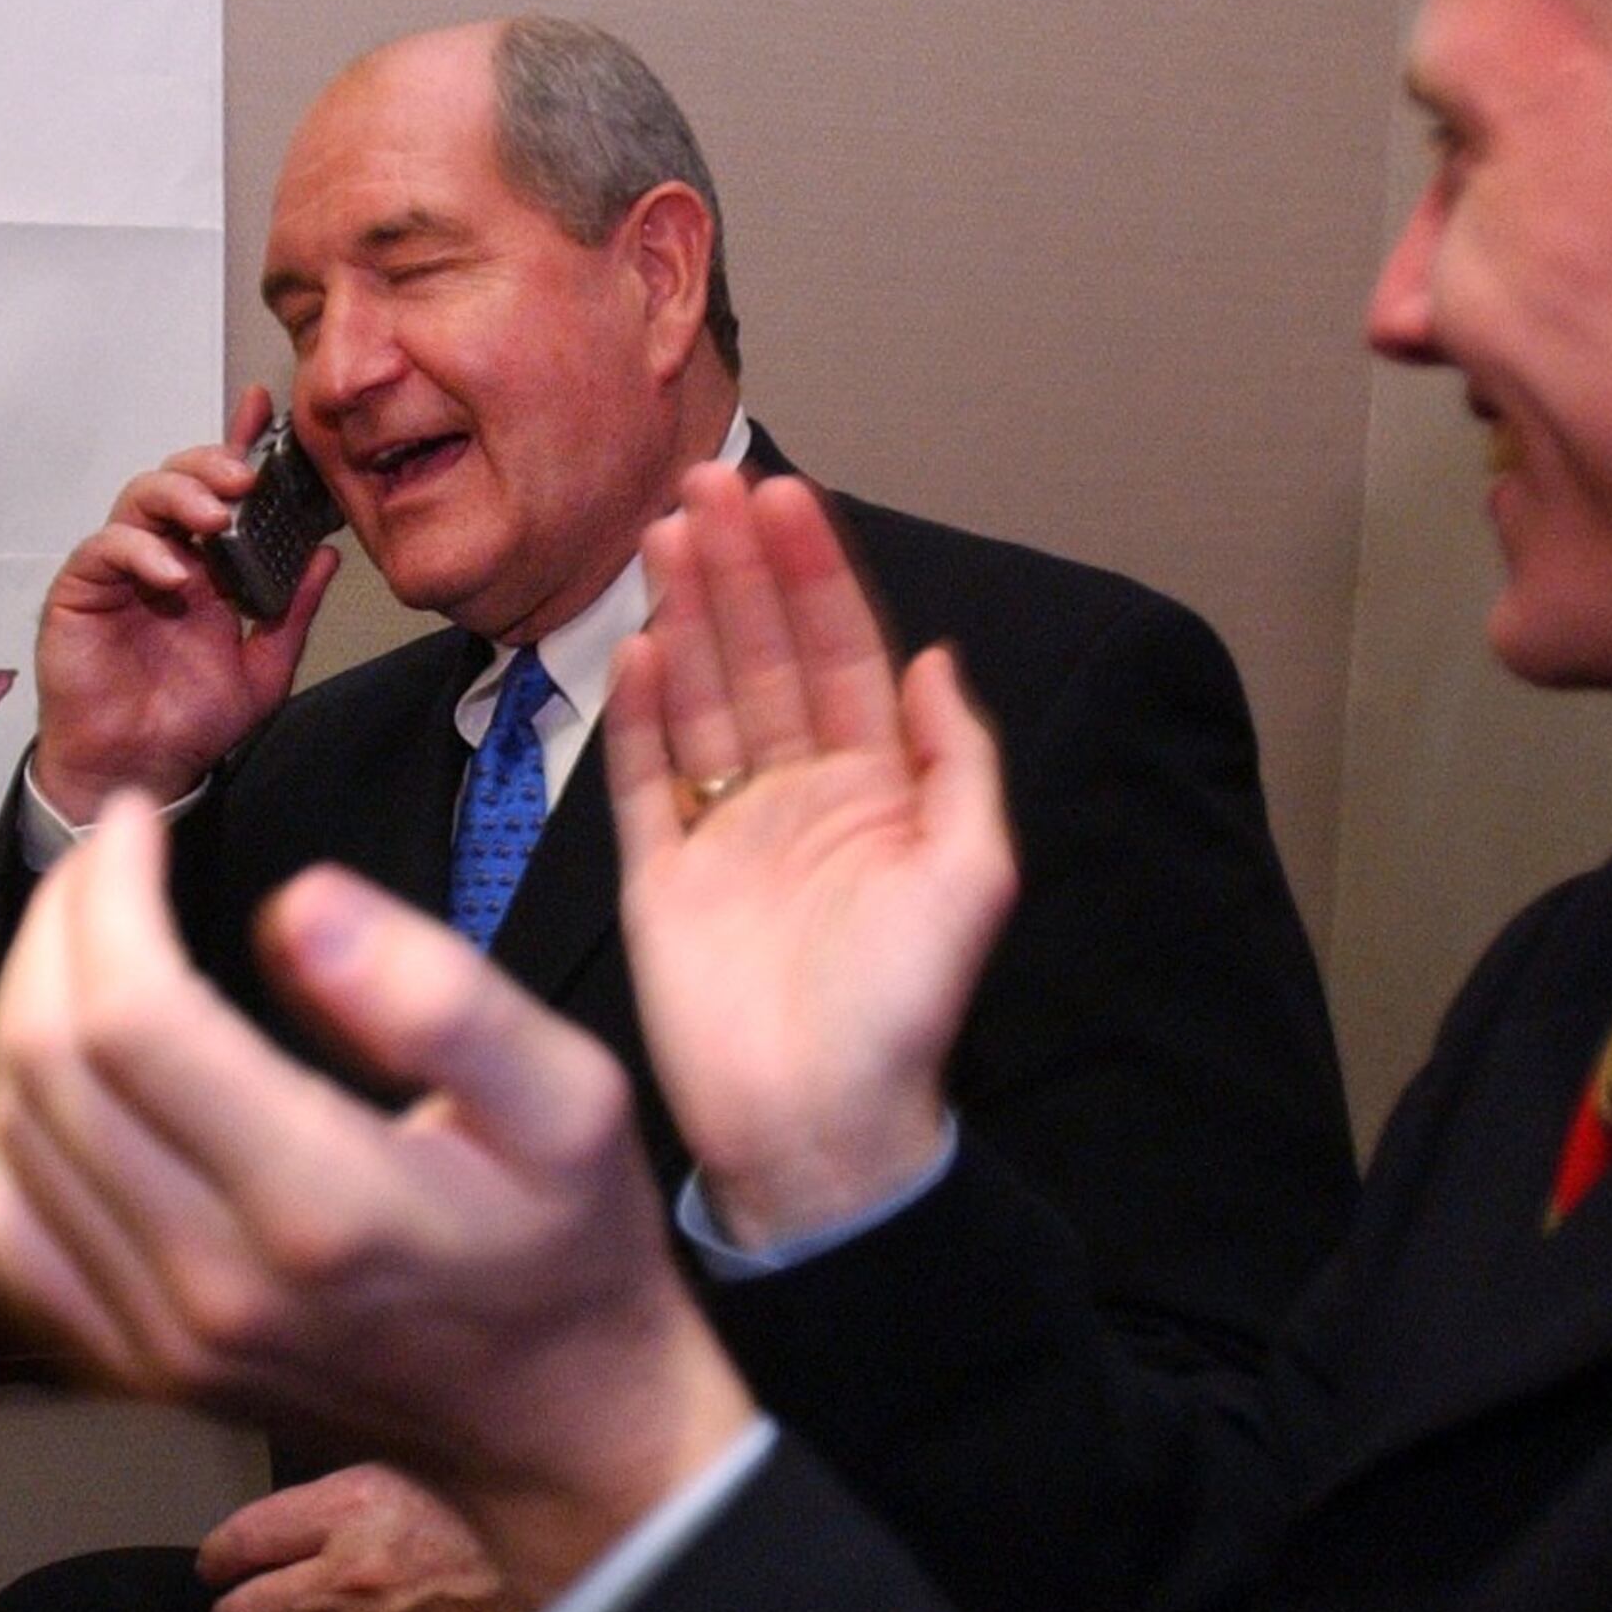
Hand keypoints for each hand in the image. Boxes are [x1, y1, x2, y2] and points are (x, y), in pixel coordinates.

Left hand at [0, 798, 755, 1605]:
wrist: (555, 1424)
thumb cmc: (565, 1249)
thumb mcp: (571, 1098)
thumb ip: (441, 995)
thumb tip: (299, 907)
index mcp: (320, 1206)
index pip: (134, 1018)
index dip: (110, 895)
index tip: (138, 823)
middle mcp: (215, 1285)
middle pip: (50, 1065)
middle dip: (59, 926)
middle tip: (108, 859)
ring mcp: (160, 1341)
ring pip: (9, 1141)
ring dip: (25, 1012)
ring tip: (89, 943)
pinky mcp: (135, 1368)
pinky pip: (2, 1240)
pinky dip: (7, 1138)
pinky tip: (65, 1082)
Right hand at [28, 385, 340, 821]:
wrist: (137, 770)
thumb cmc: (188, 722)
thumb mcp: (263, 668)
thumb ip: (292, 612)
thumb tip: (326, 557)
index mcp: (208, 567)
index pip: (222, 493)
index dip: (239, 445)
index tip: (263, 408)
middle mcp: (164, 556)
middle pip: (179, 479)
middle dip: (213, 464)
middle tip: (247, 475)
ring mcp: (120, 569)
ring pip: (139, 498)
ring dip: (180, 496)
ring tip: (216, 515)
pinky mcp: (82, 589)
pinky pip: (105, 548)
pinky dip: (140, 551)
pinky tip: (173, 575)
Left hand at [199, 1464, 530, 1611]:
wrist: (584, 1576)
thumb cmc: (502, 1518)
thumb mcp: (419, 1467)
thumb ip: (353, 1486)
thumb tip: (300, 1494)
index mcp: (348, 1512)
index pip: (240, 1541)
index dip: (219, 1557)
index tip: (218, 1564)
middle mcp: (345, 1583)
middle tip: (249, 1608)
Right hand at [604, 466, 1017, 1245]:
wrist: (816, 1127)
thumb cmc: (903, 1016)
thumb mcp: (973, 877)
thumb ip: (958, 762)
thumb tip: (936, 658)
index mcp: (875, 793)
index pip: (841, 656)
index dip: (816, 575)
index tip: (788, 497)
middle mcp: (797, 800)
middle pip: (763, 658)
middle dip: (740, 569)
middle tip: (710, 484)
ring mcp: (724, 834)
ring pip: (702, 698)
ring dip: (687, 613)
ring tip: (669, 532)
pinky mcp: (662, 879)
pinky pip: (644, 781)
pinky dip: (640, 714)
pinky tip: (638, 646)